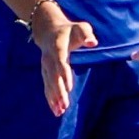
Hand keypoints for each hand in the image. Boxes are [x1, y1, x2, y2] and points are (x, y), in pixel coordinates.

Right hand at [31, 2, 96, 116]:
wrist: (49, 30)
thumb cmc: (70, 30)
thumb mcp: (81, 27)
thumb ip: (86, 34)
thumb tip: (93, 43)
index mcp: (57, 46)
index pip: (60, 61)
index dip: (64, 74)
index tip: (69, 88)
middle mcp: (49, 57)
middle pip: (53, 76)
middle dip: (58, 91)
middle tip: (65, 105)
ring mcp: (45, 66)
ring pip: (48, 84)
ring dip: (54, 98)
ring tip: (60, 111)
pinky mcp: (45, 72)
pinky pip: (47, 87)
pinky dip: (51, 99)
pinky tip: (56, 110)